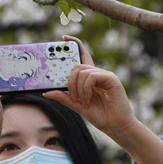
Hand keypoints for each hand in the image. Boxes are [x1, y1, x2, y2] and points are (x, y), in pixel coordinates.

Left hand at [45, 37, 162, 163]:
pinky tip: (88, 98)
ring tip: (82, 101)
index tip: (64, 37)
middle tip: (73, 97)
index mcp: (89, 78)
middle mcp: (97, 74)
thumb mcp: (77, 105)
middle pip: (77, 66)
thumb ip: (64, 97)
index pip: (82, 57)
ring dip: (78, 88)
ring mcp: (105, 75)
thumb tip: (47, 91)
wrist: (116, 126)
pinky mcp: (111, 79)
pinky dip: (86, 88)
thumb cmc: (100, 115)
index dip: (75, 45)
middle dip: (70, 81)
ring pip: (82, 71)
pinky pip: (92, 76)